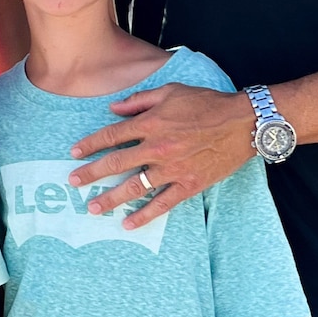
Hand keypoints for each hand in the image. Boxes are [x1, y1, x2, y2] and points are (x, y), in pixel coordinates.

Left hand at [67, 83, 255, 228]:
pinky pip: (163, 204)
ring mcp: (173, 169)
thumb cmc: (207, 103)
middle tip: (73, 182)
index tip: (74, 152)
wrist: (243, 122)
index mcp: (151, 123)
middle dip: (92, 173)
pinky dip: (145, 215)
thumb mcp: (170, 92)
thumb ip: (139, 101)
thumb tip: (113, 109)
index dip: (90, 144)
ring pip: (135, 187)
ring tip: (93, 208)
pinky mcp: (189, 184)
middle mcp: (157, 148)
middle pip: (116, 163)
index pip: (112, 135)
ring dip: (111, 198)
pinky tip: (129, 224)